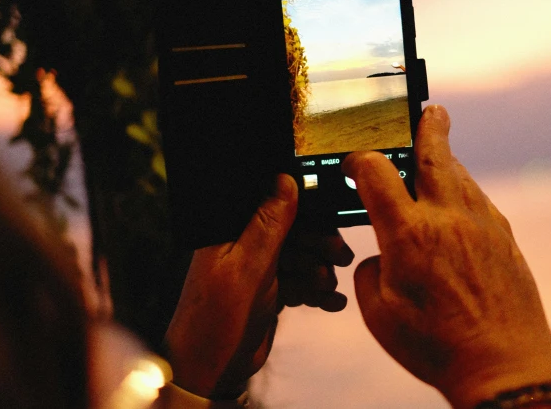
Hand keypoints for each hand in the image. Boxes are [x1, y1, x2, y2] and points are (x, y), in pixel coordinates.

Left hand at [164, 174, 352, 399]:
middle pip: (292, 230)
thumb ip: (268, 224)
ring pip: (299, 256)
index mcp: (229, 229)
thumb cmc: (218, 319)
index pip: (272, 203)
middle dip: (318, 243)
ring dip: (319, 270)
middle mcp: (242, 244)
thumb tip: (284, 179)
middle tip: (340, 255)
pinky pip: (298, 281)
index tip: (331, 217)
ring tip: (329, 285)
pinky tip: (332, 302)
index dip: (305, 208)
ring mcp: (256, 268)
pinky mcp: (267, 290)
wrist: (209, 372)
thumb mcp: (248, 268)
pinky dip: (315, 291)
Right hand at [343, 105, 550, 408]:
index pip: (375, 170)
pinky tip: (455, 205)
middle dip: (427, 125)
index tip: (352, 166)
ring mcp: (481, 223)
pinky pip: (477, 199)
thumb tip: (378, 257)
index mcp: (408, 233)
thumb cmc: (436, 344)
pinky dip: (462, 190)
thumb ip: (368, 272)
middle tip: (430, 110)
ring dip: (445, 158)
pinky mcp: (503, 236)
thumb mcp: (378, 314)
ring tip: (437, 152)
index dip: (357, 160)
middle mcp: (447, 217)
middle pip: (433, 151)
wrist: (504, 364)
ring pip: (460, 173)